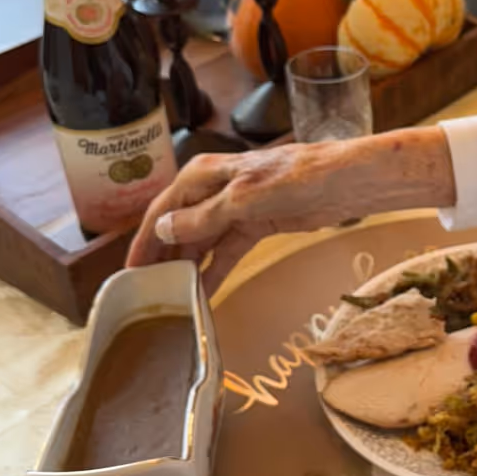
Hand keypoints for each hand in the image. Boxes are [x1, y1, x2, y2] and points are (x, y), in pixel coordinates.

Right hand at [127, 128, 457, 294]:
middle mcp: (214, 190)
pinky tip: (204, 295)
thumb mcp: (245, 198)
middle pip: (178, 229)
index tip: (129, 273)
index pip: (162, 211)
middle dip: (163, 260)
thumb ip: (204, 218)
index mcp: (204, 174)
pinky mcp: (257, 225)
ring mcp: (236, 209)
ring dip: (188, 269)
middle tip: (145, 295)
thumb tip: (166, 230)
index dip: (145, 242)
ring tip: (172, 300)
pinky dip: (216, 272)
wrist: (347, 180)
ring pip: (202, 244)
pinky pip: (227, 253)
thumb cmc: (298, 176)